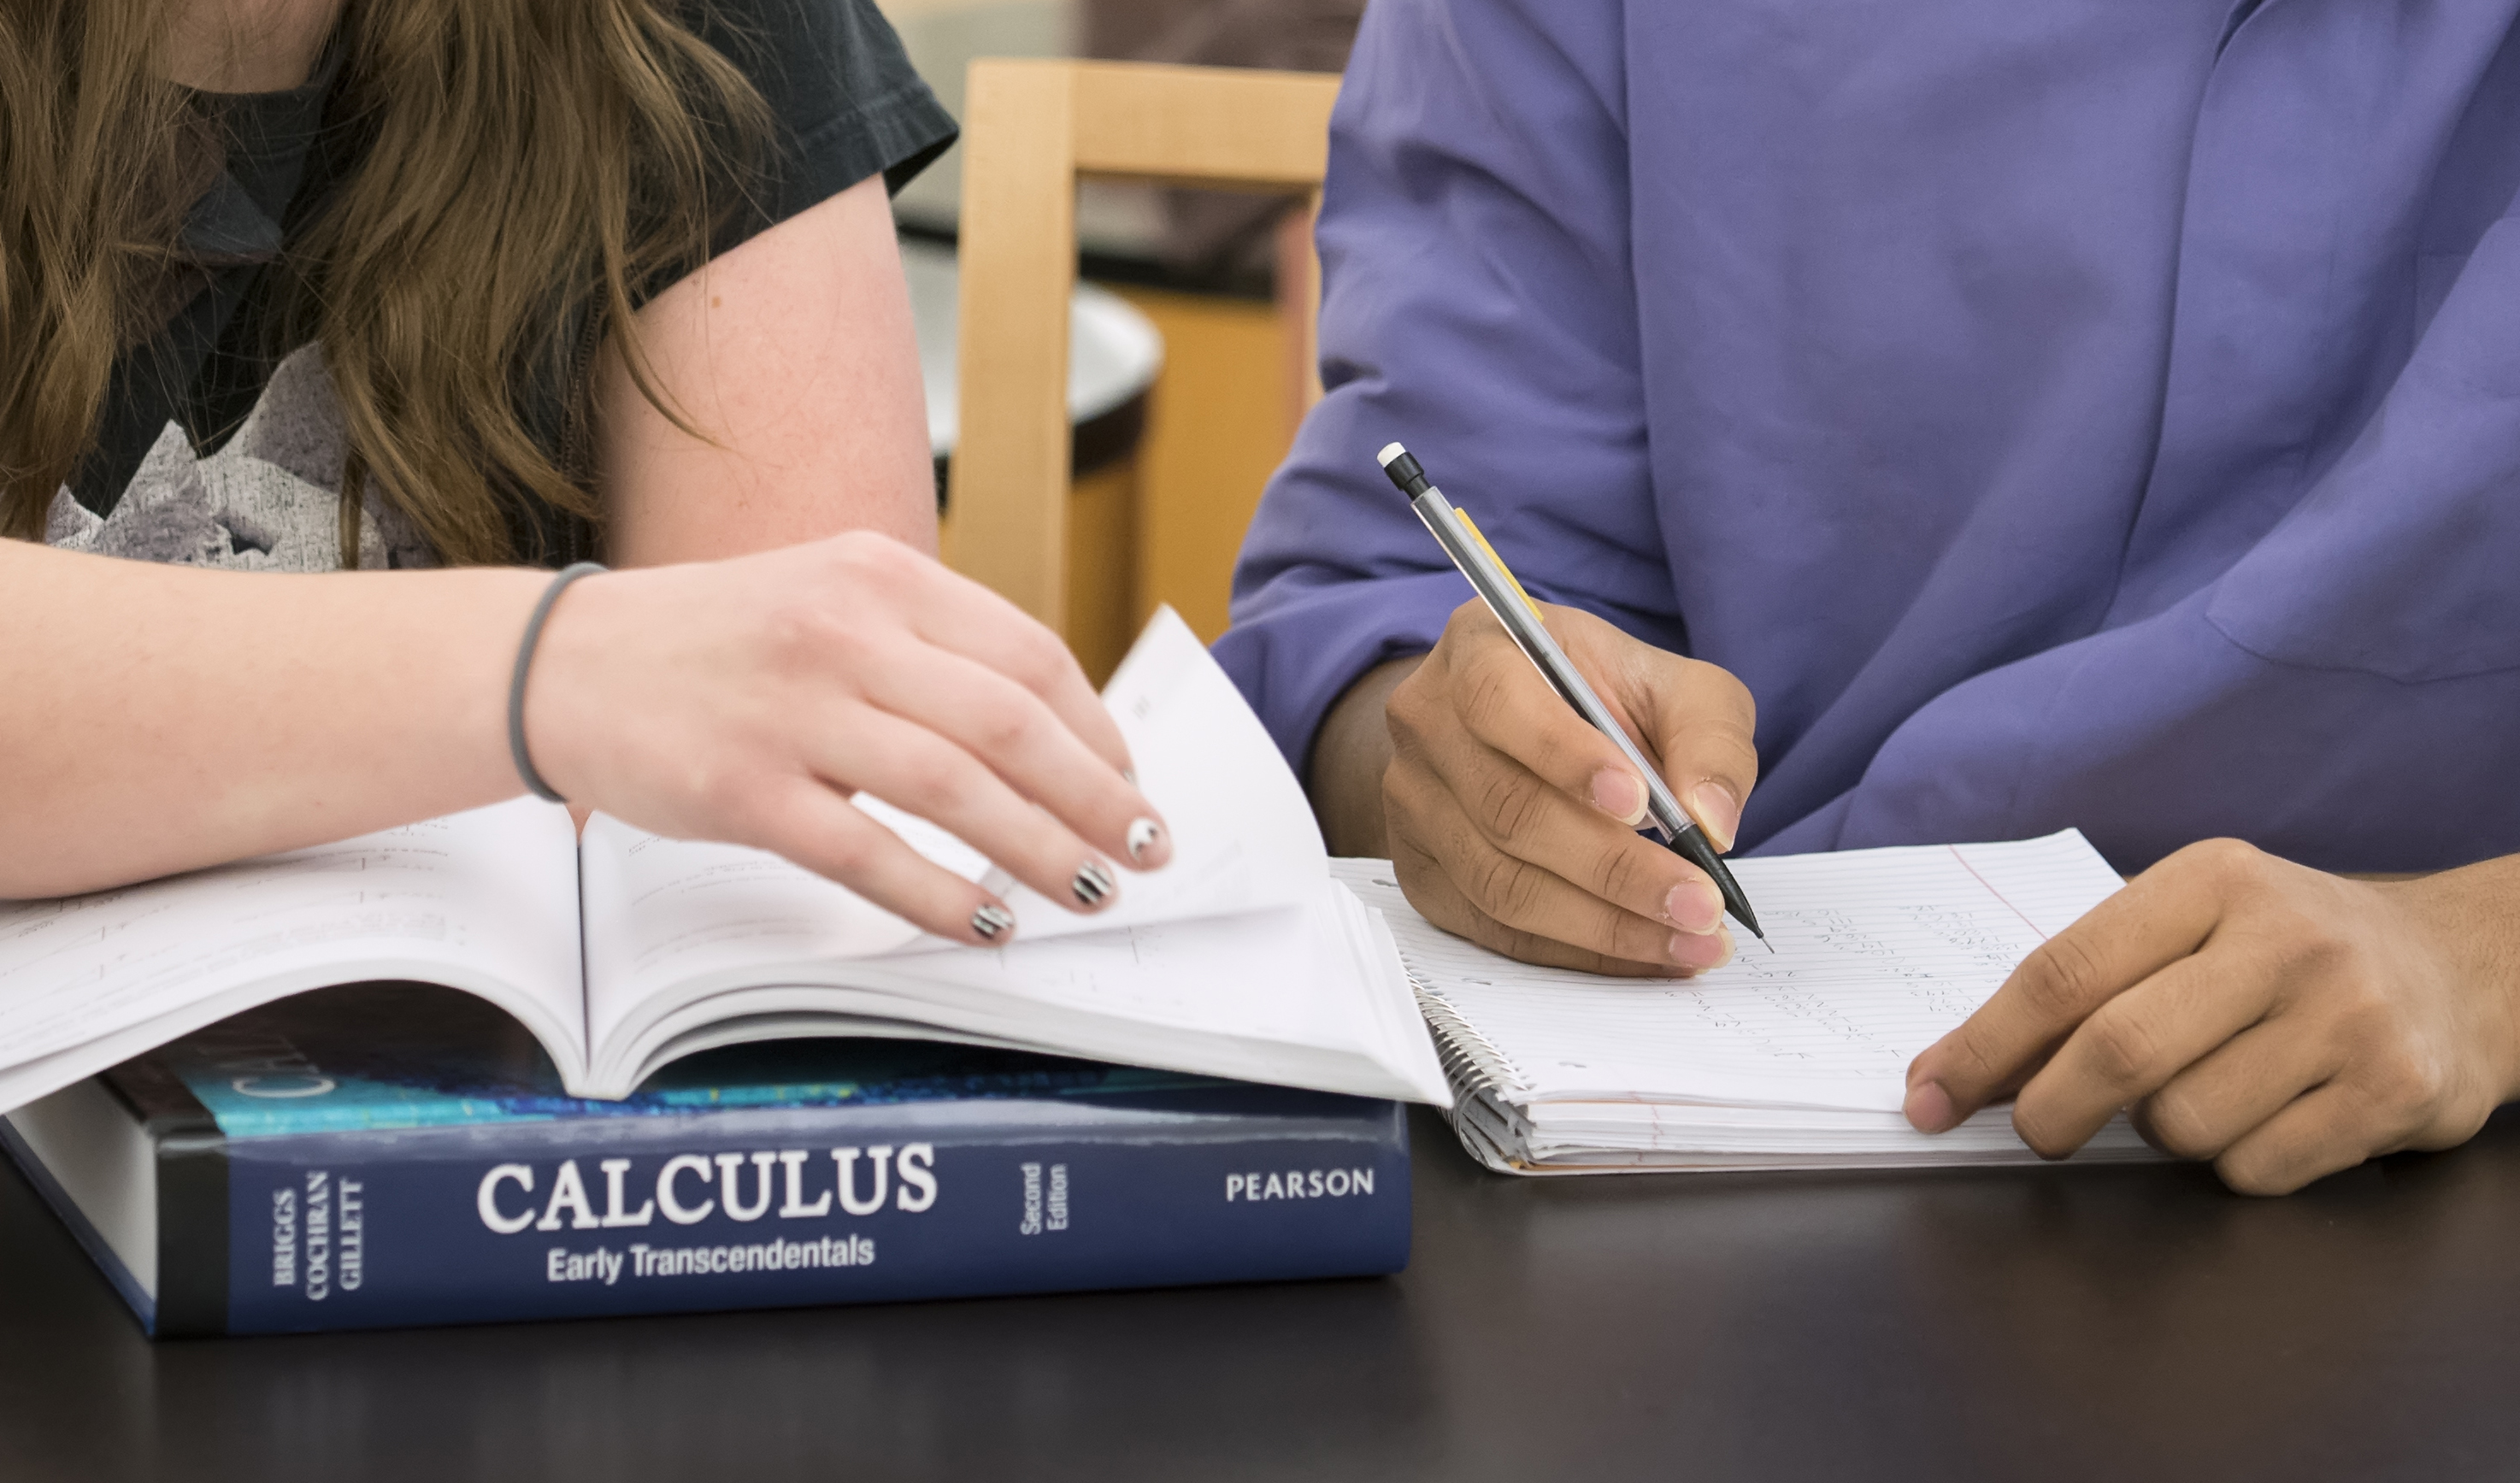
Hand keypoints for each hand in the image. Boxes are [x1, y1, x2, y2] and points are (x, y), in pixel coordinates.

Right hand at [521, 531, 1169, 944]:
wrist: (563, 663)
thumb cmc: (716, 641)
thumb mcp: (829, 600)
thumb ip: (926, 649)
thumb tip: (1047, 734)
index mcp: (880, 576)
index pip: (1028, 655)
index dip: (1097, 729)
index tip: (1132, 780)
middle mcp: (844, 632)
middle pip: (1012, 723)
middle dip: (1098, 796)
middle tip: (1148, 849)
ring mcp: (793, 711)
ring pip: (957, 789)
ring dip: (1042, 850)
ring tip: (1092, 892)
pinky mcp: (744, 790)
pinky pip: (869, 855)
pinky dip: (941, 895)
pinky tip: (987, 923)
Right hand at [1382, 598, 1757, 974]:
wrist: (1526, 726)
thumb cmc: (1604, 699)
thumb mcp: (1673, 686)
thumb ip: (1707, 737)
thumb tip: (1714, 822)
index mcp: (1478, 651)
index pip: (1499, 701)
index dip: (1565, 755)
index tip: (1641, 802)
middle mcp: (1427, 724)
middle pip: (1508, 810)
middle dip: (1615, 868)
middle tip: (1700, 903)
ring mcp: (1414, 803)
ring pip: (1501, 883)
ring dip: (1604, 924)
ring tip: (1688, 940)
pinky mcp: (1421, 871)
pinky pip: (1494, 929)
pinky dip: (1577, 951)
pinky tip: (1642, 951)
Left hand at [1903, 839, 2519, 1193]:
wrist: (2463, 966)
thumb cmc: (2291, 950)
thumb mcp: (2198, 923)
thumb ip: (2095, 980)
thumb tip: (1966, 1069)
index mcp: (2212, 879)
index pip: (2064, 971)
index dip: (1982, 1045)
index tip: (1928, 1095)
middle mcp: (2283, 938)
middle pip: (2117, 1051)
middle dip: (2047, 1111)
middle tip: (2032, 1132)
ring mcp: (2345, 1015)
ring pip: (2184, 1123)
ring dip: (2162, 1134)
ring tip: (2203, 1092)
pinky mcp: (2393, 1092)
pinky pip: (2255, 1169)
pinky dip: (2234, 1165)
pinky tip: (2269, 1118)